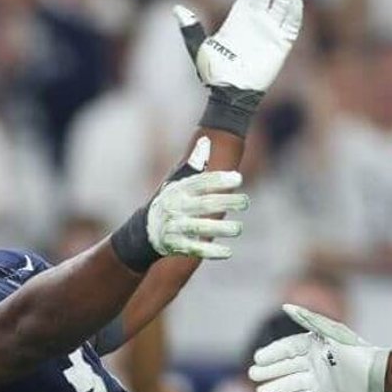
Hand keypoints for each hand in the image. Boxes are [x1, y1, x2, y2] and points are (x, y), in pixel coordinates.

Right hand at [146, 137, 247, 259]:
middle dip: (225, 202)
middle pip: (203, 204)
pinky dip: (210, 252)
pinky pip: (194, 249)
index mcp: (178, 190)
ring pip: (199, 227)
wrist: (145, 231)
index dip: (219, 180)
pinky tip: (228, 252)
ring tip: (239, 228)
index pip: (200, 183)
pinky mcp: (174, 245)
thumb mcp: (178, 182)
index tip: (238, 178)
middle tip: (246, 202)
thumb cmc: (171, 202)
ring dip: (219, 228)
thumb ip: (194, 165)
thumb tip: (206, 139)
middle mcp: (175, 207)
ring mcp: (174, 227)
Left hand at [174, 0, 303, 92]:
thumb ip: (191, 28)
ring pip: (280, 6)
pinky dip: (294, 14)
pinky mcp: (280, 46)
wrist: (230, 95)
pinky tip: (296, 1)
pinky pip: (290, 26)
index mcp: (238, 18)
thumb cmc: (214, 73)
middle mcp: (256, 21)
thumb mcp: (199, 48)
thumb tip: (176, 9)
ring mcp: (269, 32)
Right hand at [248, 304, 386, 391]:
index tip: (258, 358)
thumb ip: (308, 319)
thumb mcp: (330, 332)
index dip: (272, 353)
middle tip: (252, 375)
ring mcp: (319, 380)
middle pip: (286, 367)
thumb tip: (285, 306)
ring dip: (276, 388)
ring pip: (292, 384)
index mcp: (314, 345)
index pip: (287, 348)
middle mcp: (315, 362)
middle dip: (269, 372)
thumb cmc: (355, 349)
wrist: (378, 374)